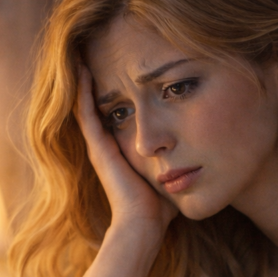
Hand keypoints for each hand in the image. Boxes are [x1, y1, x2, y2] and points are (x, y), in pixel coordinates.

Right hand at [74, 66, 176, 239]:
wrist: (144, 224)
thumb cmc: (160, 207)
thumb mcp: (169, 173)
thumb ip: (177, 159)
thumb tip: (199, 149)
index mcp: (120, 152)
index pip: (115, 115)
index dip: (115, 93)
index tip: (120, 68)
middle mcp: (105, 147)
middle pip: (97, 106)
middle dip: (95, 81)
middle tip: (91, 52)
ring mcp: (99, 147)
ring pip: (85, 105)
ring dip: (83, 80)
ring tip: (78, 53)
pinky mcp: (98, 148)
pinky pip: (86, 113)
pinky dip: (82, 90)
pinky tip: (81, 68)